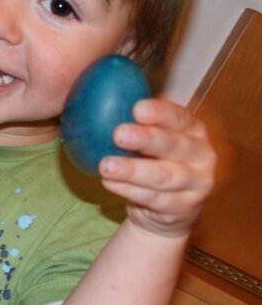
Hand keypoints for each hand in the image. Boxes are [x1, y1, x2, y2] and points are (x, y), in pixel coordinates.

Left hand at [98, 98, 215, 237]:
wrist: (166, 208)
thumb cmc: (154, 162)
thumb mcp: (152, 139)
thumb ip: (137, 121)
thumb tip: (103, 95)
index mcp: (193, 130)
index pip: (179, 117)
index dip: (160, 112)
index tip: (137, 109)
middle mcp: (201, 154)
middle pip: (174, 145)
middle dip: (146, 139)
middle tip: (118, 134)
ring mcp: (196, 183)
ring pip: (164, 176)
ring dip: (132, 170)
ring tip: (106, 165)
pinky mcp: (184, 207)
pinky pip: (153, 198)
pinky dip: (129, 190)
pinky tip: (109, 182)